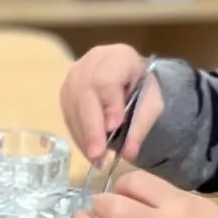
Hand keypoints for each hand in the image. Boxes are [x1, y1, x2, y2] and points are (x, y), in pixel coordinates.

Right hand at [61, 43, 162, 163]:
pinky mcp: (65, 93)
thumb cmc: (142, 88)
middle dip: (91, 127)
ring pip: (73, 107)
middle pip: (85, 95)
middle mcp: (90, 63)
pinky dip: (78, 136)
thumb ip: (140, 126)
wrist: (129, 78)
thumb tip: (128, 154)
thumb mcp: (152, 104)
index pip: (107, 80)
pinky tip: (88, 152)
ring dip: (83, 136)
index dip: (109, 104)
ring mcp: (73, 77)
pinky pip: (68, 116)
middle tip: (98, 154)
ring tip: (96, 160)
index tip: (114, 127)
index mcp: (117, 57)